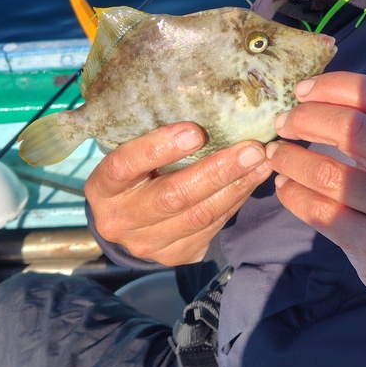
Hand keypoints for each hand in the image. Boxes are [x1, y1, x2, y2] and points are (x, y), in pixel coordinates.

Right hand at [85, 124, 272, 265]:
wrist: (126, 223)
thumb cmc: (134, 174)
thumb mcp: (131, 156)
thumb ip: (155, 141)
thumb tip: (208, 111)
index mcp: (103, 186)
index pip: (126, 165)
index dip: (160, 148)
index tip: (196, 131)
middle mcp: (120, 219)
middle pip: (172, 196)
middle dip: (217, 171)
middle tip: (251, 150)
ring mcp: (147, 243)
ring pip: (198, 216)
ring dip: (236, 187)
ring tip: (262, 163)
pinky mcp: (174, 255)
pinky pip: (211, 228)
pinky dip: (234, 202)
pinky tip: (251, 182)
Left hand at [266, 72, 365, 313]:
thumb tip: (310, 97)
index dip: (333, 85)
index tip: (302, 91)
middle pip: (352, 127)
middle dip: (306, 118)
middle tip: (285, 123)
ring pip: (328, 172)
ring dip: (290, 158)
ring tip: (277, 154)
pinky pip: (320, 212)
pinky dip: (292, 193)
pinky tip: (286, 185)